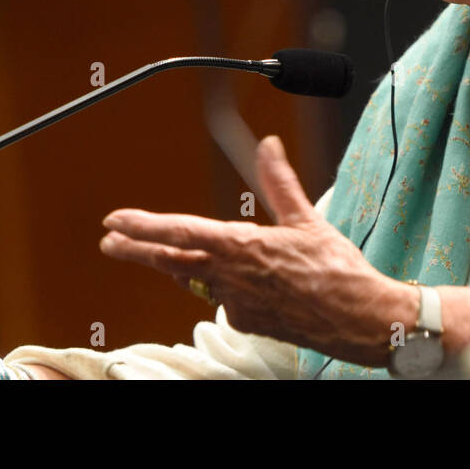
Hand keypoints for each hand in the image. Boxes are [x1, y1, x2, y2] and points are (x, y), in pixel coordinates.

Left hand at [99, 135, 415, 367]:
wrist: (360, 321)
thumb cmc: (338, 271)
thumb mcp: (307, 219)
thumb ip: (280, 182)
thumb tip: (268, 145)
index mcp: (241, 247)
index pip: (179, 232)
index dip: (142, 226)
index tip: (115, 221)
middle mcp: (230, 278)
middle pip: (171, 260)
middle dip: (137, 249)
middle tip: (109, 242)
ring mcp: (236, 304)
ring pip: (195, 280)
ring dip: (172, 265)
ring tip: (153, 254)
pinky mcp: (248, 322)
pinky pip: (222, 299)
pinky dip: (217, 285)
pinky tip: (227, 280)